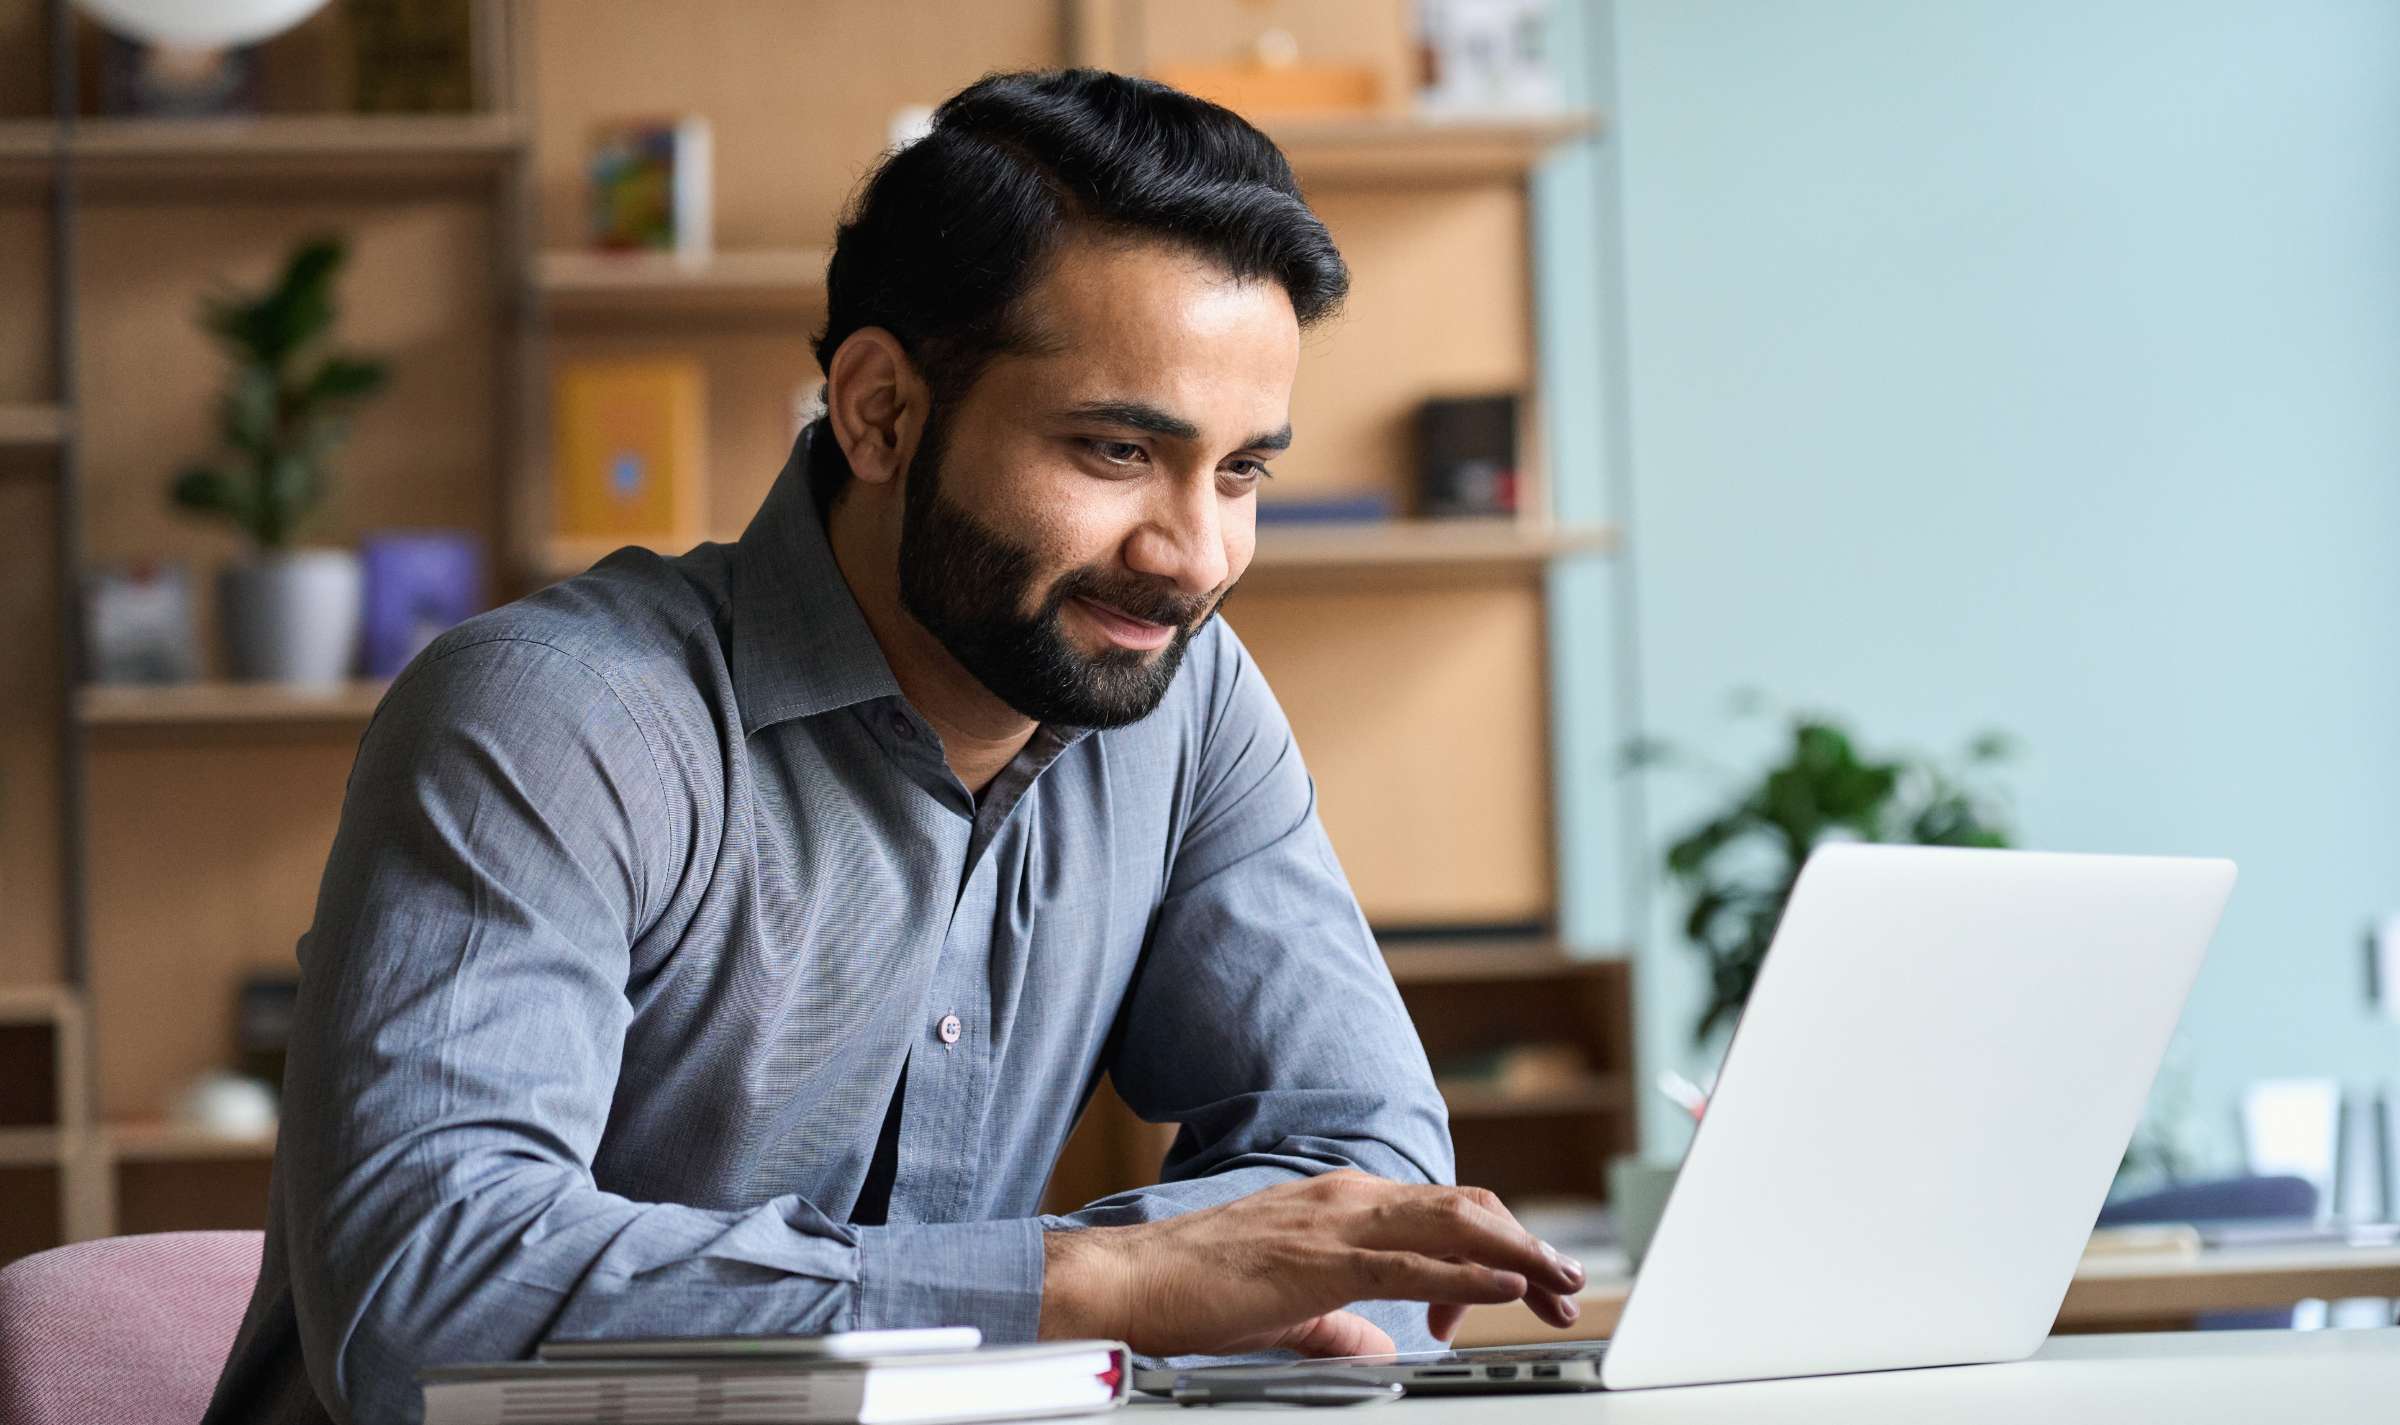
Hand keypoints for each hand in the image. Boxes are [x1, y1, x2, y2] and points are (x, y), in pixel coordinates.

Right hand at [1037, 1170, 1584, 1357]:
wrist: (1132, 1280)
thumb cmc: (1197, 1289)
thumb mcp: (1291, 1309)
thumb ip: (1343, 1324)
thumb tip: (1384, 1348)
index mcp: (1342, 1203)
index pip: (1442, 1213)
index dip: (1495, 1246)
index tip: (1524, 1288)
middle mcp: (1348, 1198)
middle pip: (1465, 1210)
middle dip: (1526, 1246)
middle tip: (1567, 1285)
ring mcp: (1337, 1222)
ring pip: (1453, 1225)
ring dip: (1517, 1253)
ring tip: (1560, 1280)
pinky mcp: (1321, 1260)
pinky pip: (1411, 1261)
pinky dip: (1468, 1272)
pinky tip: (1505, 1286)